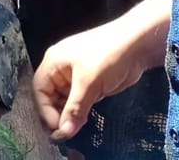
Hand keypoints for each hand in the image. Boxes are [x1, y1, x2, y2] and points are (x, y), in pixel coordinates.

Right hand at [33, 23, 149, 141]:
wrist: (138, 44)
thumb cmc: (108, 56)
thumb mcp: (88, 83)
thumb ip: (74, 109)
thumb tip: (63, 133)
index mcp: (53, 62)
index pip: (40, 90)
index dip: (45, 111)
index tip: (57, 130)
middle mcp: (61, 69)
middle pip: (51, 96)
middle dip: (57, 115)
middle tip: (67, 134)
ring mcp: (76, 75)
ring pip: (65, 100)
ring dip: (70, 115)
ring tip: (76, 130)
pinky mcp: (91, 82)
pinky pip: (79, 100)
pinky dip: (81, 111)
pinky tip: (85, 122)